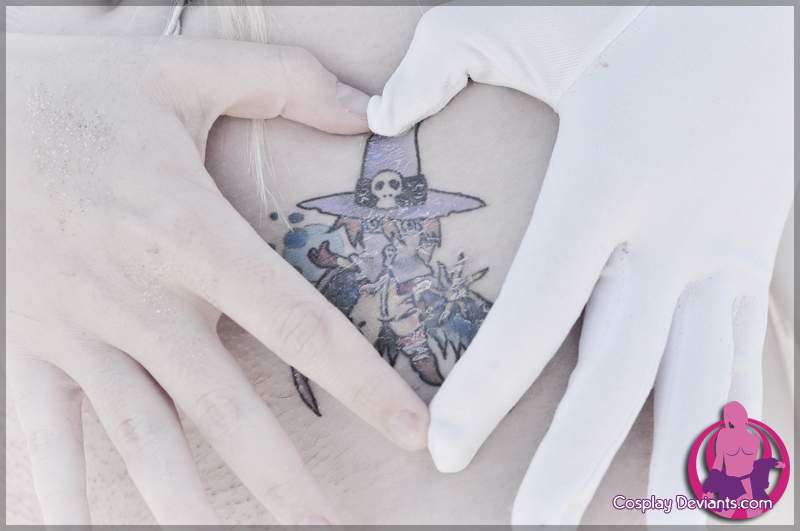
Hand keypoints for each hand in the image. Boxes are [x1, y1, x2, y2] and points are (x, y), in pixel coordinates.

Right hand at [7, 33, 427, 524]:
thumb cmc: (72, 90)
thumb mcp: (180, 68)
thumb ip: (288, 80)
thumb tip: (378, 108)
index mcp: (189, 232)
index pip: (298, 323)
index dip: (362, 382)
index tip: (412, 432)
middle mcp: (138, 298)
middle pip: (226, 409)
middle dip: (283, 479)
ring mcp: (75, 330)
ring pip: (143, 438)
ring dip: (187, 505)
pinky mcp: (22, 344)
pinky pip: (43, 430)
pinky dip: (61, 486)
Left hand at [369, 5, 792, 524]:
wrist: (757, 3)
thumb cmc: (633, 6)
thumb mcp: (523, 18)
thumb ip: (439, 60)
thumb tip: (378, 113)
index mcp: (608, 179)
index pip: (540, 307)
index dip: (490, 385)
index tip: (444, 446)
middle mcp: (673, 231)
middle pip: (621, 366)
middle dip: (576, 455)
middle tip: (531, 525)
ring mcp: (726, 250)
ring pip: (706, 378)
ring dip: (682, 466)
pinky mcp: (755, 256)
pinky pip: (749, 355)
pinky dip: (741, 424)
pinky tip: (734, 485)